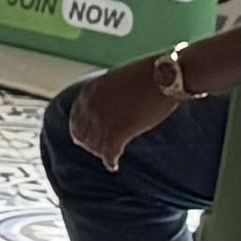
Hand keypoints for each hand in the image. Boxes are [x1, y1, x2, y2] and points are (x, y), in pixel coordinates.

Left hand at [66, 55, 180, 167]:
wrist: (164, 75)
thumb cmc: (147, 74)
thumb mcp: (116, 80)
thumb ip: (107, 93)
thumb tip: (111, 104)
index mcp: (89, 92)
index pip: (76, 118)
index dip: (80, 130)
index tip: (85, 138)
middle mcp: (90, 106)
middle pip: (82, 134)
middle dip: (89, 143)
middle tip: (98, 151)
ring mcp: (102, 120)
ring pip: (94, 145)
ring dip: (100, 153)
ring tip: (109, 157)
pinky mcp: (118, 131)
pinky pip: (109, 153)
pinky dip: (110, 161)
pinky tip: (113, 166)